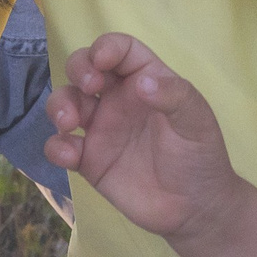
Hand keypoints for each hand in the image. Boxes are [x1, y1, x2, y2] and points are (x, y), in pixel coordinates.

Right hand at [44, 34, 245, 241]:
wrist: (194, 209)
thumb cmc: (200, 157)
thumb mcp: (197, 122)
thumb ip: (175, 96)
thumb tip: (142, 82)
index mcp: (145, 80)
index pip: (121, 50)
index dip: (106, 47)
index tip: (102, 60)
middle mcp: (118, 99)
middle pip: (84, 68)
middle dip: (78, 69)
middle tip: (89, 88)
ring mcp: (100, 129)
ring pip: (66, 102)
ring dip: (59, 105)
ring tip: (69, 123)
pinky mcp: (88, 160)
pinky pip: (60, 146)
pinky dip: (56, 146)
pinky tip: (69, 155)